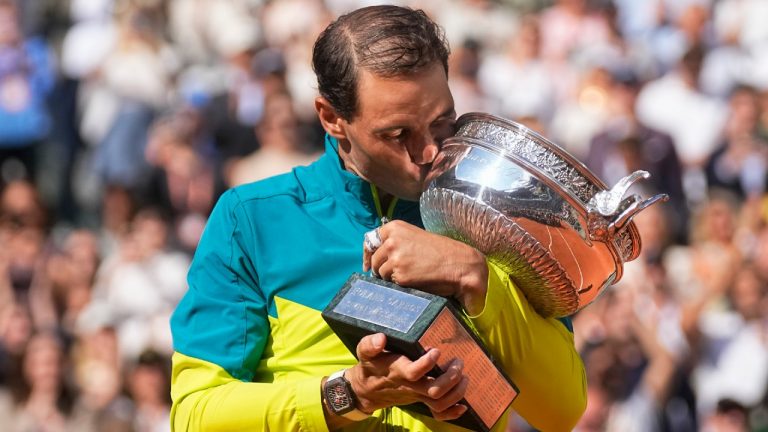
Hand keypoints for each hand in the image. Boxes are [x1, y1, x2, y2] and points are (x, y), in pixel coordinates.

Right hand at [349, 333, 468, 420]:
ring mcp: (417, 395)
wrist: (367, 390)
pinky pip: (438, 413)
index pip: (414, 372)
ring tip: (464, 376)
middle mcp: (410, 386)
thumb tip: (381, 338)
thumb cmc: (370, 367)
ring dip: (456, 392)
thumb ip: (370, 345)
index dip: (427, 363)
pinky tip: (463, 405)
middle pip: (433, 390)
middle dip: (451, 377)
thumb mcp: (364, 353)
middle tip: (458, 361)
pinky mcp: (421, 400)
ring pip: (439, 402)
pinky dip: (453, 412)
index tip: (436, 350)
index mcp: (397, 372)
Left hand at [363, 220, 487, 313]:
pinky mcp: (400, 275)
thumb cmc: (441, 252)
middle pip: (375, 260)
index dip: (368, 254)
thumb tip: (376, 257)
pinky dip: (400, 286)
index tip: (367, 264)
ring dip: (391, 278)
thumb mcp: (415, 237)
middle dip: (381, 269)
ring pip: (381, 274)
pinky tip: (414, 282)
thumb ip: (396, 242)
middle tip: (396, 274)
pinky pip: (392, 284)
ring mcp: (395, 258)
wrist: (460, 264)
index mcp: (394, 227)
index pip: (370, 241)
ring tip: (411, 276)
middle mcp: (391, 241)